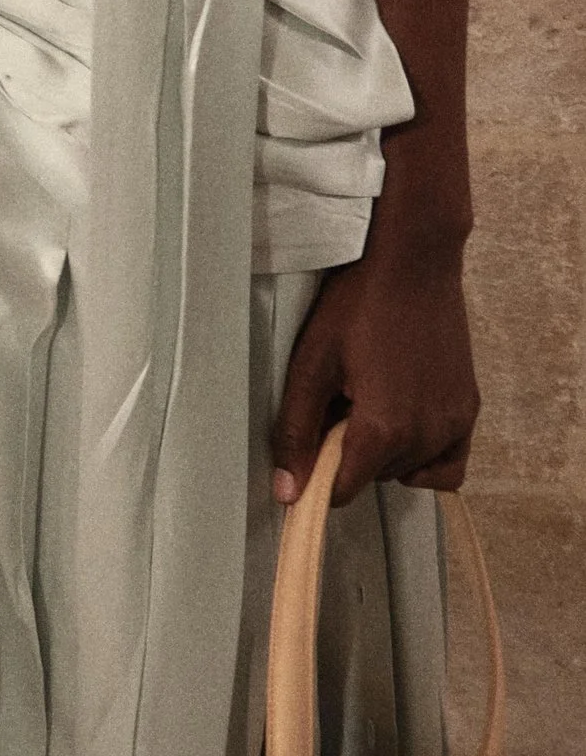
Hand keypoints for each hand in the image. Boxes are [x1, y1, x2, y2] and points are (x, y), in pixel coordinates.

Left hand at [269, 231, 478, 506]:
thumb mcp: (311, 366)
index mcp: (384, 428)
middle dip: (350, 454)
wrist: (413, 261)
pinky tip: (404, 427)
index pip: (344, 490)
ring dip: (385, 453)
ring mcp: (454, 423)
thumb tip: (286, 494)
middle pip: (374, 478)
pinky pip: (450, 464)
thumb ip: (296, 433)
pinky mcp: (469, 408)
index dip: (319, 476)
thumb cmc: (357, 305)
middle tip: (338, 402)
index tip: (310, 447)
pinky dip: (426, 459)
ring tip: (369, 401)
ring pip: (409, 471)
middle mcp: (427, 435)